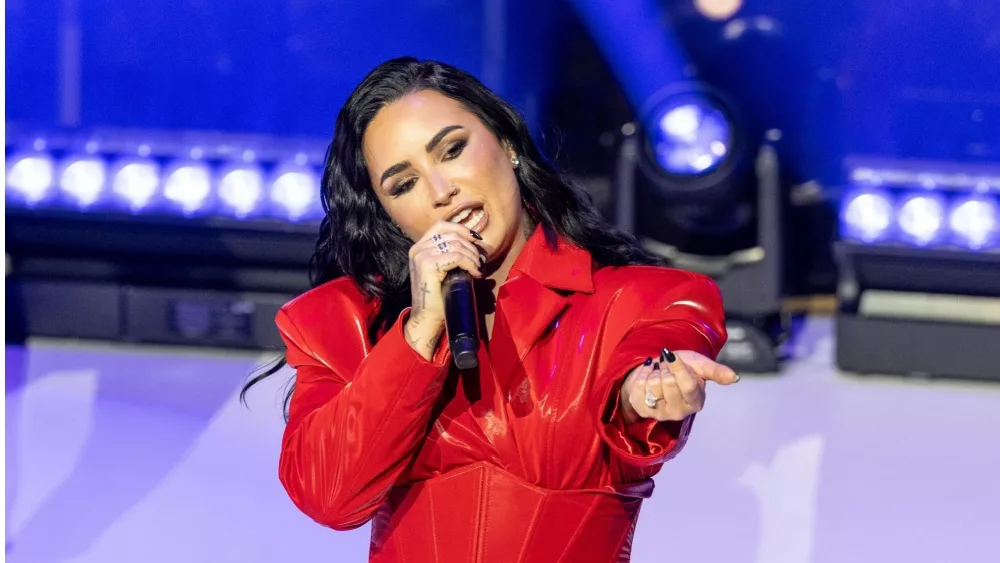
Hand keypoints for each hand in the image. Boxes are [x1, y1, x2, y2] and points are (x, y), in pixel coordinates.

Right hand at [404, 221, 484, 357]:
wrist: (428, 318)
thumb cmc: (439, 296)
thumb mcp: (444, 269)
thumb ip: (451, 254)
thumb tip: (475, 243)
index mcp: (419, 247)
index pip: (442, 226)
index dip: (462, 229)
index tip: (476, 240)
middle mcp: (418, 248)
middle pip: (451, 233)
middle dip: (471, 246)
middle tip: (480, 261)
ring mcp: (421, 255)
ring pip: (456, 245)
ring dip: (472, 257)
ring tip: (478, 269)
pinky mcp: (428, 264)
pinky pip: (456, 257)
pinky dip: (470, 264)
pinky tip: (475, 274)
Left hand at [619, 349, 738, 422]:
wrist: (658, 373)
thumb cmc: (683, 369)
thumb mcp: (701, 366)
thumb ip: (716, 371)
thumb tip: (734, 377)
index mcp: (696, 402)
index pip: (688, 385)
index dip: (679, 368)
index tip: (672, 355)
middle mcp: (679, 413)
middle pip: (668, 383)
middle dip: (666, 368)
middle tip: (667, 366)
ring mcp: (659, 413)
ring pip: (653, 384)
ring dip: (654, 371)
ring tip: (659, 372)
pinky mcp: (642, 409)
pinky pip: (638, 386)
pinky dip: (641, 374)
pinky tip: (647, 375)